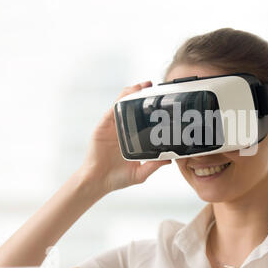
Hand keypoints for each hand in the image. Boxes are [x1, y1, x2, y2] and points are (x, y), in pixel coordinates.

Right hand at [79, 81, 170, 196]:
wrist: (98, 182)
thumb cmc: (118, 178)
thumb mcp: (141, 173)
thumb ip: (154, 165)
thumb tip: (170, 159)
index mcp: (133, 138)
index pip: (143, 119)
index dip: (151, 109)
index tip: (163, 101)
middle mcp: (124, 130)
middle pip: (133, 107)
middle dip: (142, 95)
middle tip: (153, 86)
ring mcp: (113, 127)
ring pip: (122, 105)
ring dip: (131, 93)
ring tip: (142, 85)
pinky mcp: (103, 126)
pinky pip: (112, 110)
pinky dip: (120, 101)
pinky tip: (127, 95)